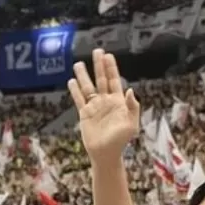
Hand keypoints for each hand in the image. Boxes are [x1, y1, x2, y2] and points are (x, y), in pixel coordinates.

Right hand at [68, 49, 139, 163]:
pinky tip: (71, 81)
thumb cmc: (121, 141)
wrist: (106, 154)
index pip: (114, 80)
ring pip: (88, 87)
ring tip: (78, 64)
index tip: (108, 55)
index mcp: (118, 101)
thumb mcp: (131, 124)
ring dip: (83, 76)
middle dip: (99, 66)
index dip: (111, 68)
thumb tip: (129, 89)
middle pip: (101, 79)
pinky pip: (79, 100)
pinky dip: (75, 91)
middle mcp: (105, 101)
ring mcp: (94, 107)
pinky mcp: (85, 114)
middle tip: (97, 51)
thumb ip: (132, 107)